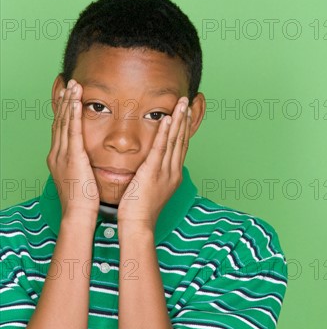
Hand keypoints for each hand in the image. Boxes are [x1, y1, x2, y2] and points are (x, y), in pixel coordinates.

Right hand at [47, 79, 99, 222]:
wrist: (78, 214)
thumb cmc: (83, 200)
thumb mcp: (79, 177)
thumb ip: (81, 164)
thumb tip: (86, 159)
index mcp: (59, 157)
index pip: (60, 128)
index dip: (62, 110)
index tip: (66, 95)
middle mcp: (57, 153)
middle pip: (59, 121)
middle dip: (63, 101)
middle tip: (67, 83)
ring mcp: (63, 154)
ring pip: (65, 122)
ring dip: (69, 102)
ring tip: (73, 85)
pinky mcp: (73, 156)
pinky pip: (73, 131)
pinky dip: (73, 114)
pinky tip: (76, 101)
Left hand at [117, 96, 191, 232]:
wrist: (137, 225)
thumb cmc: (139, 210)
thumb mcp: (150, 188)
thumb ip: (152, 175)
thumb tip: (150, 167)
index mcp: (173, 175)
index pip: (180, 147)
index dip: (183, 129)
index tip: (184, 114)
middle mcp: (173, 171)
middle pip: (181, 141)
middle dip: (184, 120)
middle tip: (187, 103)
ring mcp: (165, 171)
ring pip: (174, 141)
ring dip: (178, 120)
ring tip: (181, 104)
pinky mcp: (153, 172)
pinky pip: (161, 149)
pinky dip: (166, 132)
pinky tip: (168, 119)